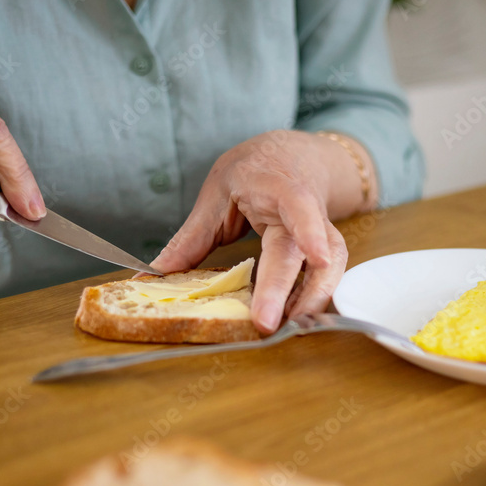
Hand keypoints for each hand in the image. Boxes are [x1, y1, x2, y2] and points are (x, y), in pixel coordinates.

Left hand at [151, 130, 369, 332]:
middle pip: (307, 251)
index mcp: (279, 187)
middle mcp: (308, 211)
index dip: (309, 229)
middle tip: (267, 323)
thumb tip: (155, 274)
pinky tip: (291, 319)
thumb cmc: (254, 170)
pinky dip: (310, 299)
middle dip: (290, 289)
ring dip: (311, 300)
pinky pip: (324, 276)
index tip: (315, 256)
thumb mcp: (217, 192)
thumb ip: (192, 236)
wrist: (292, 156)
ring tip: (285, 328)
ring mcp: (320, 232)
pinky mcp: (323, 251)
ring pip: (331, 267)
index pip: (299, 205)